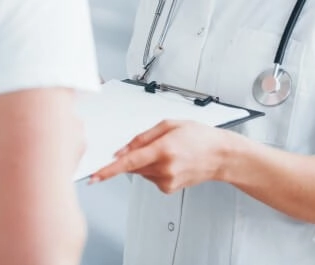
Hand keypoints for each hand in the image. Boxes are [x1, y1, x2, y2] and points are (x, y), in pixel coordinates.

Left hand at [89, 120, 235, 192]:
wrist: (220, 155)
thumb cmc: (199, 137)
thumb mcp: (169, 125)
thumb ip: (142, 137)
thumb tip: (121, 151)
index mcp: (164, 149)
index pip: (129, 162)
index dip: (108, 170)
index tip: (94, 177)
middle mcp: (165, 168)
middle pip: (133, 165)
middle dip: (136, 155)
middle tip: (156, 145)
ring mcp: (167, 181)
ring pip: (141, 172)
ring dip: (147, 162)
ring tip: (169, 152)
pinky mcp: (168, 189)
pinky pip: (150, 178)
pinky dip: (155, 170)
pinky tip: (172, 163)